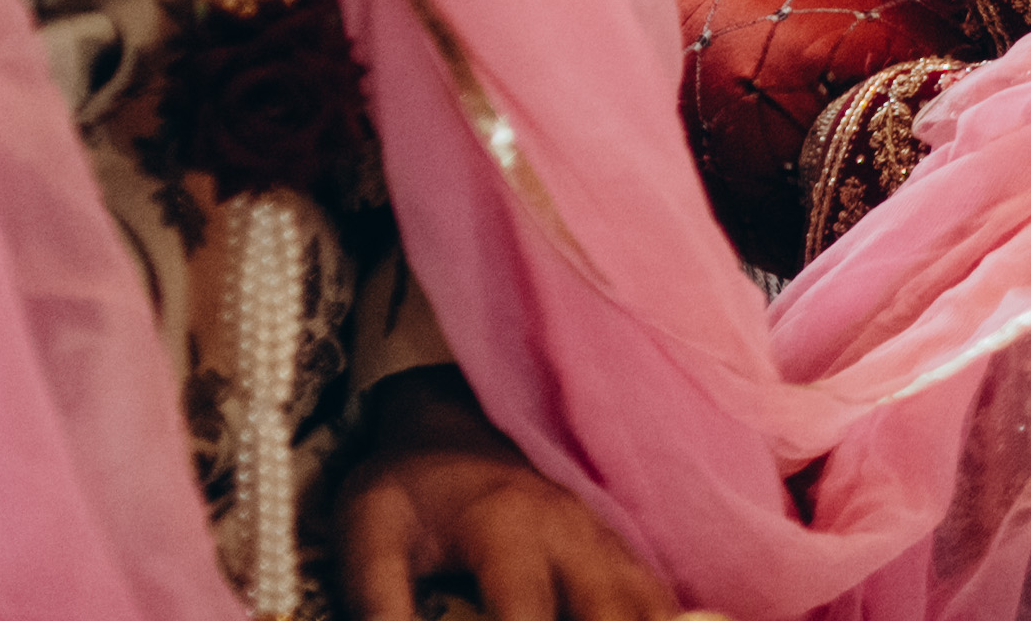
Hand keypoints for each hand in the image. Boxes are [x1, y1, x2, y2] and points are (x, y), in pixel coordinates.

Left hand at [336, 419, 699, 620]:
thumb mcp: (369, 534)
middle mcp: (571, 532)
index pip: (526, 612)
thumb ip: (377, 601)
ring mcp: (605, 540)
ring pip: (653, 608)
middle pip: (615, 612)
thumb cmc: (407, 489)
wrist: (451, 428)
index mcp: (507, 524)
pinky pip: (661, 602)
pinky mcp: (619, 554)